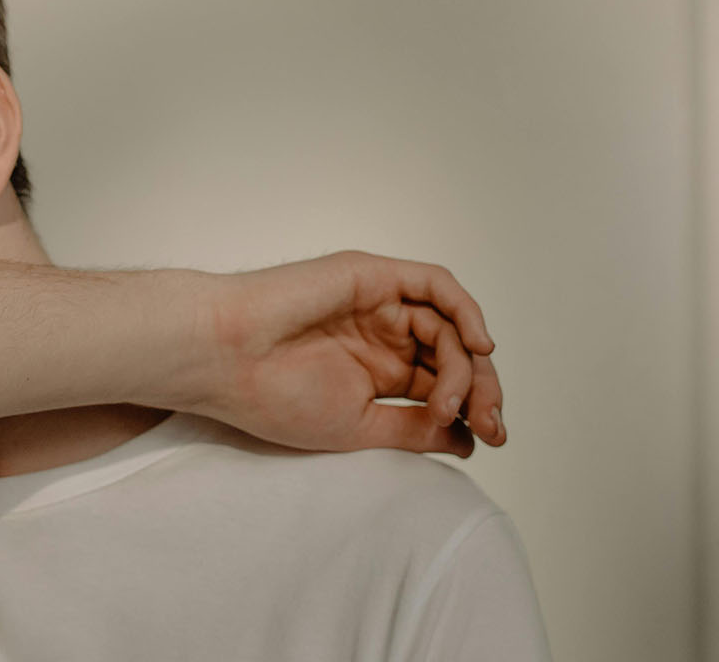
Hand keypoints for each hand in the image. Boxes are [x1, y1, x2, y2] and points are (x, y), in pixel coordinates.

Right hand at [203, 250, 503, 457]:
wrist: (227, 359)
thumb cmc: (273, 396)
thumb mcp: (359, 426)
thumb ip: (415, 428)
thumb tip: (471, 438)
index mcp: (377, 371)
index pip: (443, 384)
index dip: (474, 410)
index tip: (489, 441)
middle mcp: (383, 334)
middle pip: (456, 354)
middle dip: (482, 390)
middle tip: (491, 425)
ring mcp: (379, 303)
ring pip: (449, 325)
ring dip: (467, 365)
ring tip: (451, 400)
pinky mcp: (373, 276)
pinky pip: (435, 284)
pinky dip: (465, 310)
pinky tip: (477, 345)